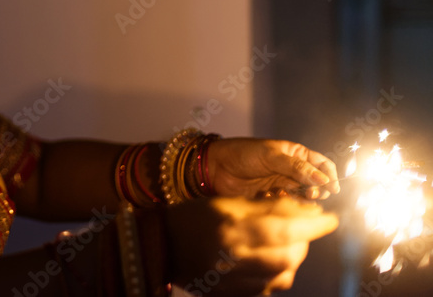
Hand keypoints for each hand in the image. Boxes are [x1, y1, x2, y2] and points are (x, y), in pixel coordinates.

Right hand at [167, 197, 338, 294]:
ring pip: (283, 274)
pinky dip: (277, 274)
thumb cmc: (194, 217)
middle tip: (306, 229)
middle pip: (289, 254)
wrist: (160, 246)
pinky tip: (268, 261)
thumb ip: (266, 206)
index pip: (284, 227)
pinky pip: (268, 288)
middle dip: (304, 241)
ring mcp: (233, 280)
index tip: (330, 219)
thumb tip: (308, 210)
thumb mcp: (227, 203)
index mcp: (231, 227)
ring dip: (293, 258)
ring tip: (287, 244)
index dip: (313, 224)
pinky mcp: (233, 295)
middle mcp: (234, 257)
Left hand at [206, 138, 339, 199]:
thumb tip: (323, 179)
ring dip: (302, 199)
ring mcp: (283, 184)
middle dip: (316, 189)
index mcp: (295, 154)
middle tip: (310, 193)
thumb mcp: (270, 156)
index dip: (330, 175)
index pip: (322, 164)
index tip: (332, 187)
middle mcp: (292, 170)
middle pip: (315, 183)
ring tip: (293, 196)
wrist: (217, 168)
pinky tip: (275, 198)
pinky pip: (288, 205)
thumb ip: (296, 167)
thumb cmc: (242, 154)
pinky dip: (286, 204)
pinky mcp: (273, 198)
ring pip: (302, 196)